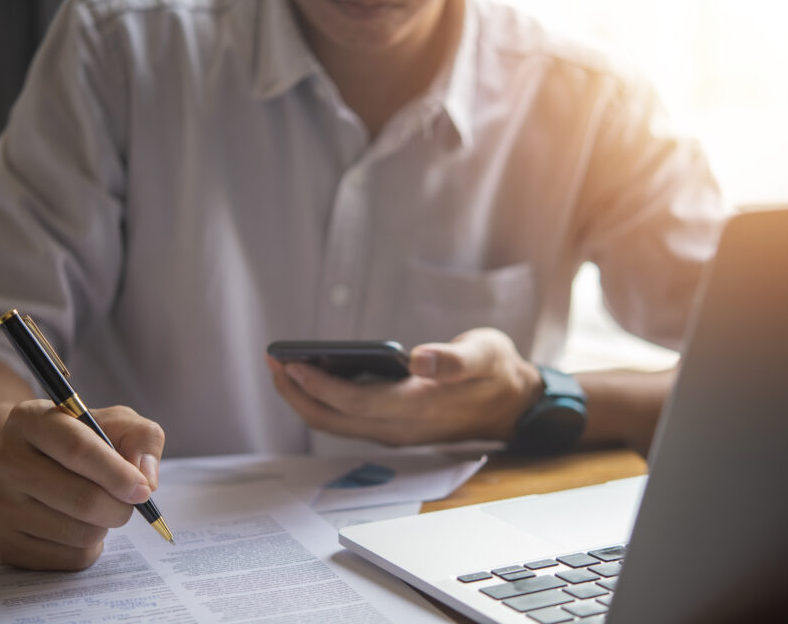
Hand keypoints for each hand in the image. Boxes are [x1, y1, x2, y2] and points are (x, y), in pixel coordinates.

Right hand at [0, 401, 164, 569]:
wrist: (27, 464)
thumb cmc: (80, 439)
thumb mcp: (114, 421)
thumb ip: (142, 438)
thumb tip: (146, 481)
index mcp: (30, 420)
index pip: (78, 450)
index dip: (118, 474)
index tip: (144, 490)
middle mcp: (4, 461)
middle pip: (82, 499)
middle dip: (120, 507)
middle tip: (131, 502)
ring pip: (79, 533)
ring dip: (105, 525)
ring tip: (98, 507)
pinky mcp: (4, 543)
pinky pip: (69, 559)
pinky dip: (89, 546)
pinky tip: (79, 524)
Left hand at [267, 328, 542, 445]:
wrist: (515, 403)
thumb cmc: (496, 372)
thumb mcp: (484, 355)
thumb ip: (453, 360)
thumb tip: (419, 359)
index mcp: (418, 408)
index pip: (355, 404)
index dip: (320, 385)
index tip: (292, 363)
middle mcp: (401, 427)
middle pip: (334, 419)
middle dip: (297, 393)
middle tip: (272, 360)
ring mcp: (397, 431)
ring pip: (337, 423)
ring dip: (306, 399)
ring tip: (282, 367)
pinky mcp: (396, 426)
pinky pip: (349, 420)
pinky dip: (324, 401)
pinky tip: (314, 377)